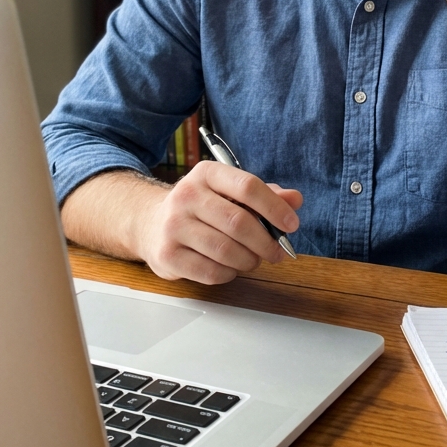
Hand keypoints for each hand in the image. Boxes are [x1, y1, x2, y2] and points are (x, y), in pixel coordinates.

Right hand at [137, 161, 301, 284]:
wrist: (150, 223)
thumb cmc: (200, 208)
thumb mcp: (229, 192)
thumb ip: (264, 195)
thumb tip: (295, 199)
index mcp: (207, 173)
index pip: (247, 186)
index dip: (275, 208)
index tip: (292, 224)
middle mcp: (187, 195)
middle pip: (239, 222)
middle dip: (266, 242)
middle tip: (278, 252)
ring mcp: (173, 226)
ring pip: (226, 250)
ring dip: (249, 260)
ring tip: (253, 260)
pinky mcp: (167, 255)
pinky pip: (211, 271)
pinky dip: (229, 273)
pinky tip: (230, 267)